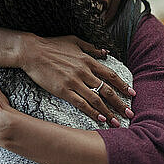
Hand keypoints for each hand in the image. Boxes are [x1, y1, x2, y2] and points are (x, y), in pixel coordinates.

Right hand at [18, 34, 134, 125]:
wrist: (32, 52)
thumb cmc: (51, 45)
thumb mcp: (74, 41)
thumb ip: (91, 47)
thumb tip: (105, 52)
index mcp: (88, 60)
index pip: (111, 75)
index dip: (123, 86)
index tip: (132, 94)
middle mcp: (84, 72)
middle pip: (107, 90)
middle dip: (120, 103)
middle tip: (129, 114)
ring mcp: (74, 82)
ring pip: (96, 99)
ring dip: (108, 112)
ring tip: (117, 122)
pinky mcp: (63, 90)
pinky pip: (81, 104)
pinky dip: (92, 112)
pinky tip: (100, 119)